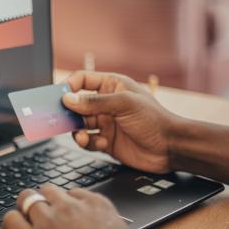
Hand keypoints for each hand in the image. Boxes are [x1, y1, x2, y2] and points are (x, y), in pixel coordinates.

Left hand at [2, 184, 144, 228]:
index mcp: (95, 205)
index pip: (73, 193)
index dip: (66, 205)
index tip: (64, 215)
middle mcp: (69, 207)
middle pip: (48, 190)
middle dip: (43, 200)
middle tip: (41, 214)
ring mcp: (48, 220)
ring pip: (27, 198)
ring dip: (24, 208)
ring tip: (22, 220)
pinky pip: (11, 219)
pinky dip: (9, 223)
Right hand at [62, 71, 182, 173]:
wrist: (170, 147)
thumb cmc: (154, 120)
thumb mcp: (123, 104)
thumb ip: (93, 102)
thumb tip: (67, 99)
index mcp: (111, 86)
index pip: (82, 80)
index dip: (68, 86)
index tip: (58, 96)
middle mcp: (106, 103)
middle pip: (76, 104)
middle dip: (68, 112)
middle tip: (58, 119)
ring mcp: (106, 123)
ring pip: (79, 125)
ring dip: (77, 131)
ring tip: (82, 136)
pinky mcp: (106, 142)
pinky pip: (88, 141)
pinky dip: (89, 143)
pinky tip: (101, 144)